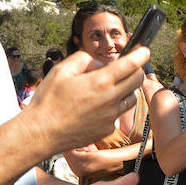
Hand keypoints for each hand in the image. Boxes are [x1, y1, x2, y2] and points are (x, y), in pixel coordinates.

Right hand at [24, 48, 150, 153]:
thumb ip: (84, 59)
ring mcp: (111, 116)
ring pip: (131, 98)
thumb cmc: (48, 101)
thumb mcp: (61, 70)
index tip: (144, 51)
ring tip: (107, 87)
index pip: (130, 65)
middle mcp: (110, 99)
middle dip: (136, 70)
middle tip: (127, 67)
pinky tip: (96, 106)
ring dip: (126, 89)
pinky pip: (118, 114)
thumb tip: (99, 63)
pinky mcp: (107, 129)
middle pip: (138, 81)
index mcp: (100, 82)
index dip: (141, 55)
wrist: (41, 133)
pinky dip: (113, 106)